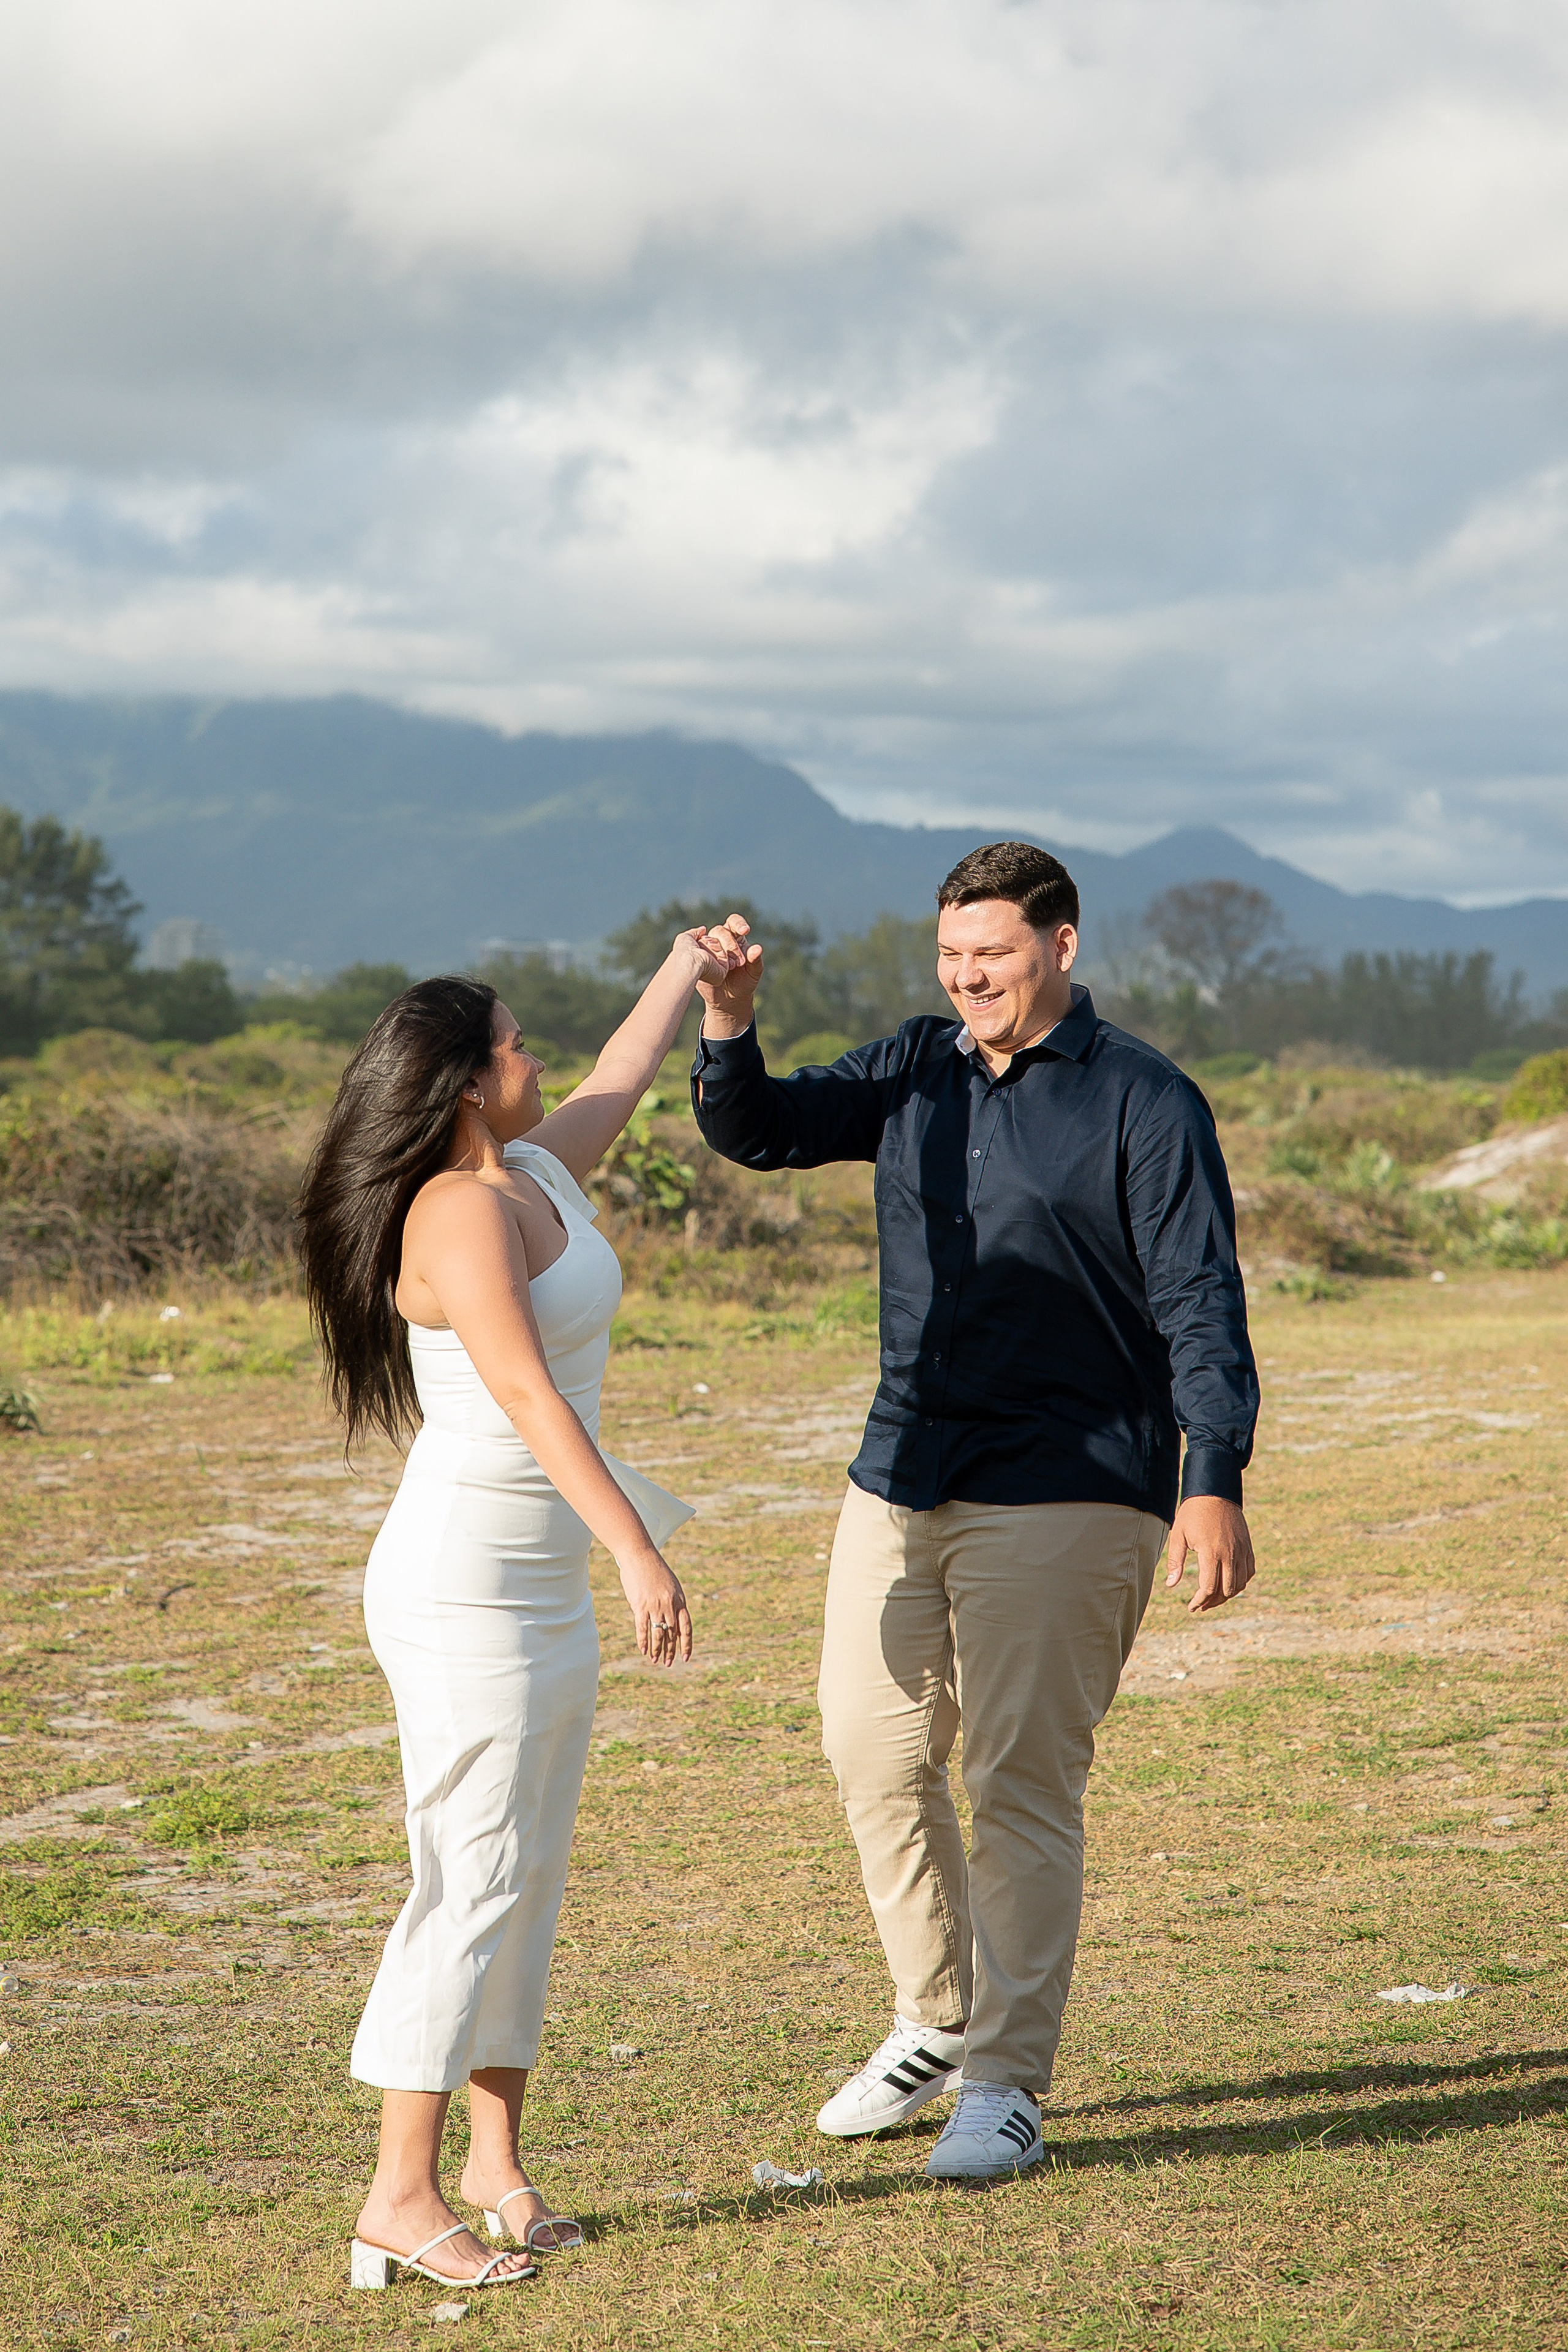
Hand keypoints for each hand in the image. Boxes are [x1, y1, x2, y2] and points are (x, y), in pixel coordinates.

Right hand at [618, 1549, 693, 1665]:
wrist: (640, 1555)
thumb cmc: (654, 1569)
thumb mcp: (670, 1585)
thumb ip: (672, 1602)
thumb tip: (671, 1618)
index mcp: (680, 1600)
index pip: (686, 1628)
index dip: (687, 1644)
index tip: (686, 1657)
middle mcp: (670, 1605)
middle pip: (672, 1634)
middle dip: (671, 1651)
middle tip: (668, 1664)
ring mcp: (655, 1606)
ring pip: (659, 1634)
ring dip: (658, 1650)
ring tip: (656, 1661)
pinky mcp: (640, 1606)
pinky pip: (643, 1628)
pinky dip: (644, 1641)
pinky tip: (644, 1651)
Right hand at [692, 913, 763, 1034]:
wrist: (729, 999)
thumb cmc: (744, 982)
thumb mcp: (753, 972)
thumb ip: (755, 960)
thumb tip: (757, 948)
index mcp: (735, 938)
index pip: (734, 922)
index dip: (738, 924)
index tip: (744, 931)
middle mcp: (720, 940)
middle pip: (720, 931)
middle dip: (730, 944)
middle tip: (737, 963)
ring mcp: (707, 949)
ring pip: (707, 940)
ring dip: (717, 952)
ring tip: (727, 969)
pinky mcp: (697, 959)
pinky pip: (696, 953)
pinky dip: (703, 957)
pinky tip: (710, 967)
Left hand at [1165, 1496, 1254, 1612]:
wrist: (1215, 1492)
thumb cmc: (1193, 1513)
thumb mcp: (1178, 1535)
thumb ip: (1175, 1561)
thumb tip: (1171, 1585)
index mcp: (1211, 1552)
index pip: (1208, 1588)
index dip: (1199, 1601)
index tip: (1191, 1607)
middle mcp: (1229, 1554)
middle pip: (1226, 1591)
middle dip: (1213, 1602)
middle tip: (1201, 1605)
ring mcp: (1241, 1550)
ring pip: (1240, 1584)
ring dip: (1227, 1595)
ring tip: (1213, 1597)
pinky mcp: (1247, 1547)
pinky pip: (1249, 1572)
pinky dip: (1240, 1582)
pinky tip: (1228, 1584)